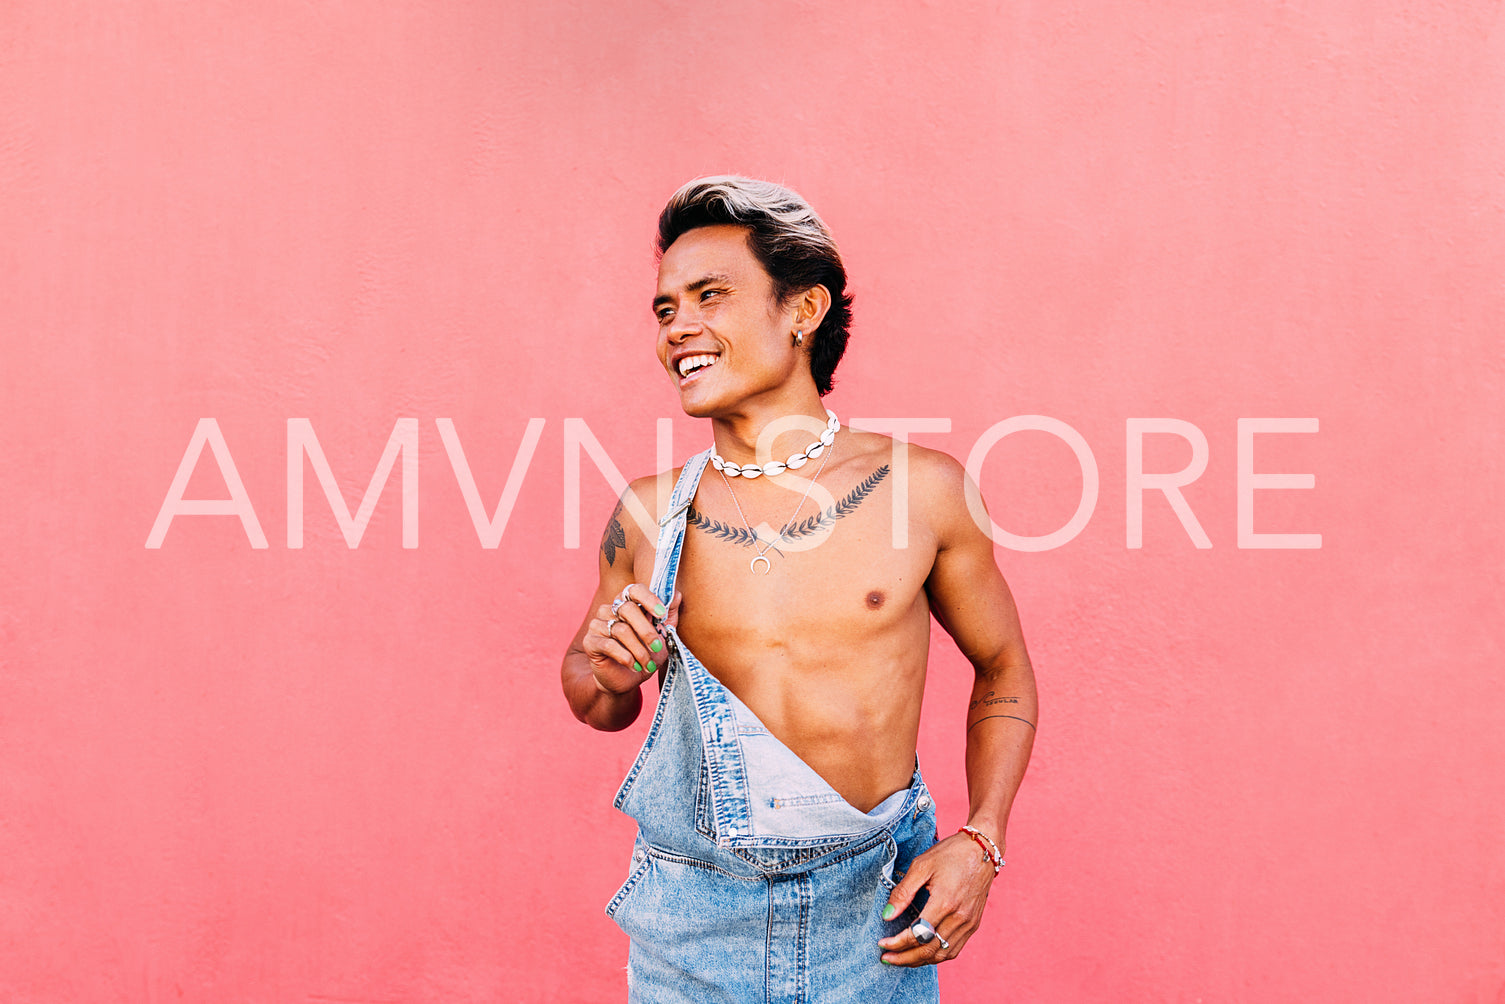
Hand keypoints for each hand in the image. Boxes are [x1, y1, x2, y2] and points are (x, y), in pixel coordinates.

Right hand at [582, 584, 681, 694]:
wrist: (627, 681)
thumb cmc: (646, 654)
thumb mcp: (662, 636)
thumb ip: (669, 616)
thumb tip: (677, 595)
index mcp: (627, 603)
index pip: (634, 590)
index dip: (648, 599)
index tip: (661, 614)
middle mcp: (609, 610)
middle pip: (628, 609)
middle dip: (647, 631)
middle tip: (658, 647)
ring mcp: (597, 624)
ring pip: (621, 630)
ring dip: (639, 650)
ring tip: (648, 664)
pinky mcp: (590, 642)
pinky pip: (608, 645)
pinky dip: (626, 657)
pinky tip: (634, 666)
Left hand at [878, 831, 997, 965]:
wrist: (983, 849)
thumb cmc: (951, 853)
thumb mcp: (921, 866)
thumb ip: (903, 892)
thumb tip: (887, 915)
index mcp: (945, 902)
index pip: (917, 934)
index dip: (896, 943)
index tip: (880, 943)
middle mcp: (959, 917)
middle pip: (928, 950)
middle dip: (904, 958)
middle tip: (886, 958)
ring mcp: (969, 923)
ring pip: (942, 954)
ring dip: (920, 960)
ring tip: (901, 958)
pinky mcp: (973, 924)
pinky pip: (954, 949)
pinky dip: (937, 955)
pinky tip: (923, 952)